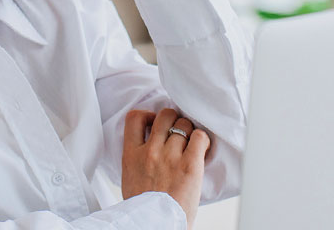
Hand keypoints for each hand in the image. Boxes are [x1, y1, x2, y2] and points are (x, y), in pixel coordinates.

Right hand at [121, 107, 210, 228]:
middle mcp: (150, 151)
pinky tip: (202, 149)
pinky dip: (203, 139)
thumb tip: (148, 145)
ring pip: (184, 124)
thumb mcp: (130, 178)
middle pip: (165, 115)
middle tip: (178, 132)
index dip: (148, 115)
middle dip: (173, 119)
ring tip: (192, 143)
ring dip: (190, 131)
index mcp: (131, 155)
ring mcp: (170, 157)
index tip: (154, 123)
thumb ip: (137, 158)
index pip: (134, 117)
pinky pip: (200, 137)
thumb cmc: (145, 209)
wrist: (154, 226)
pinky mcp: (189, 165)